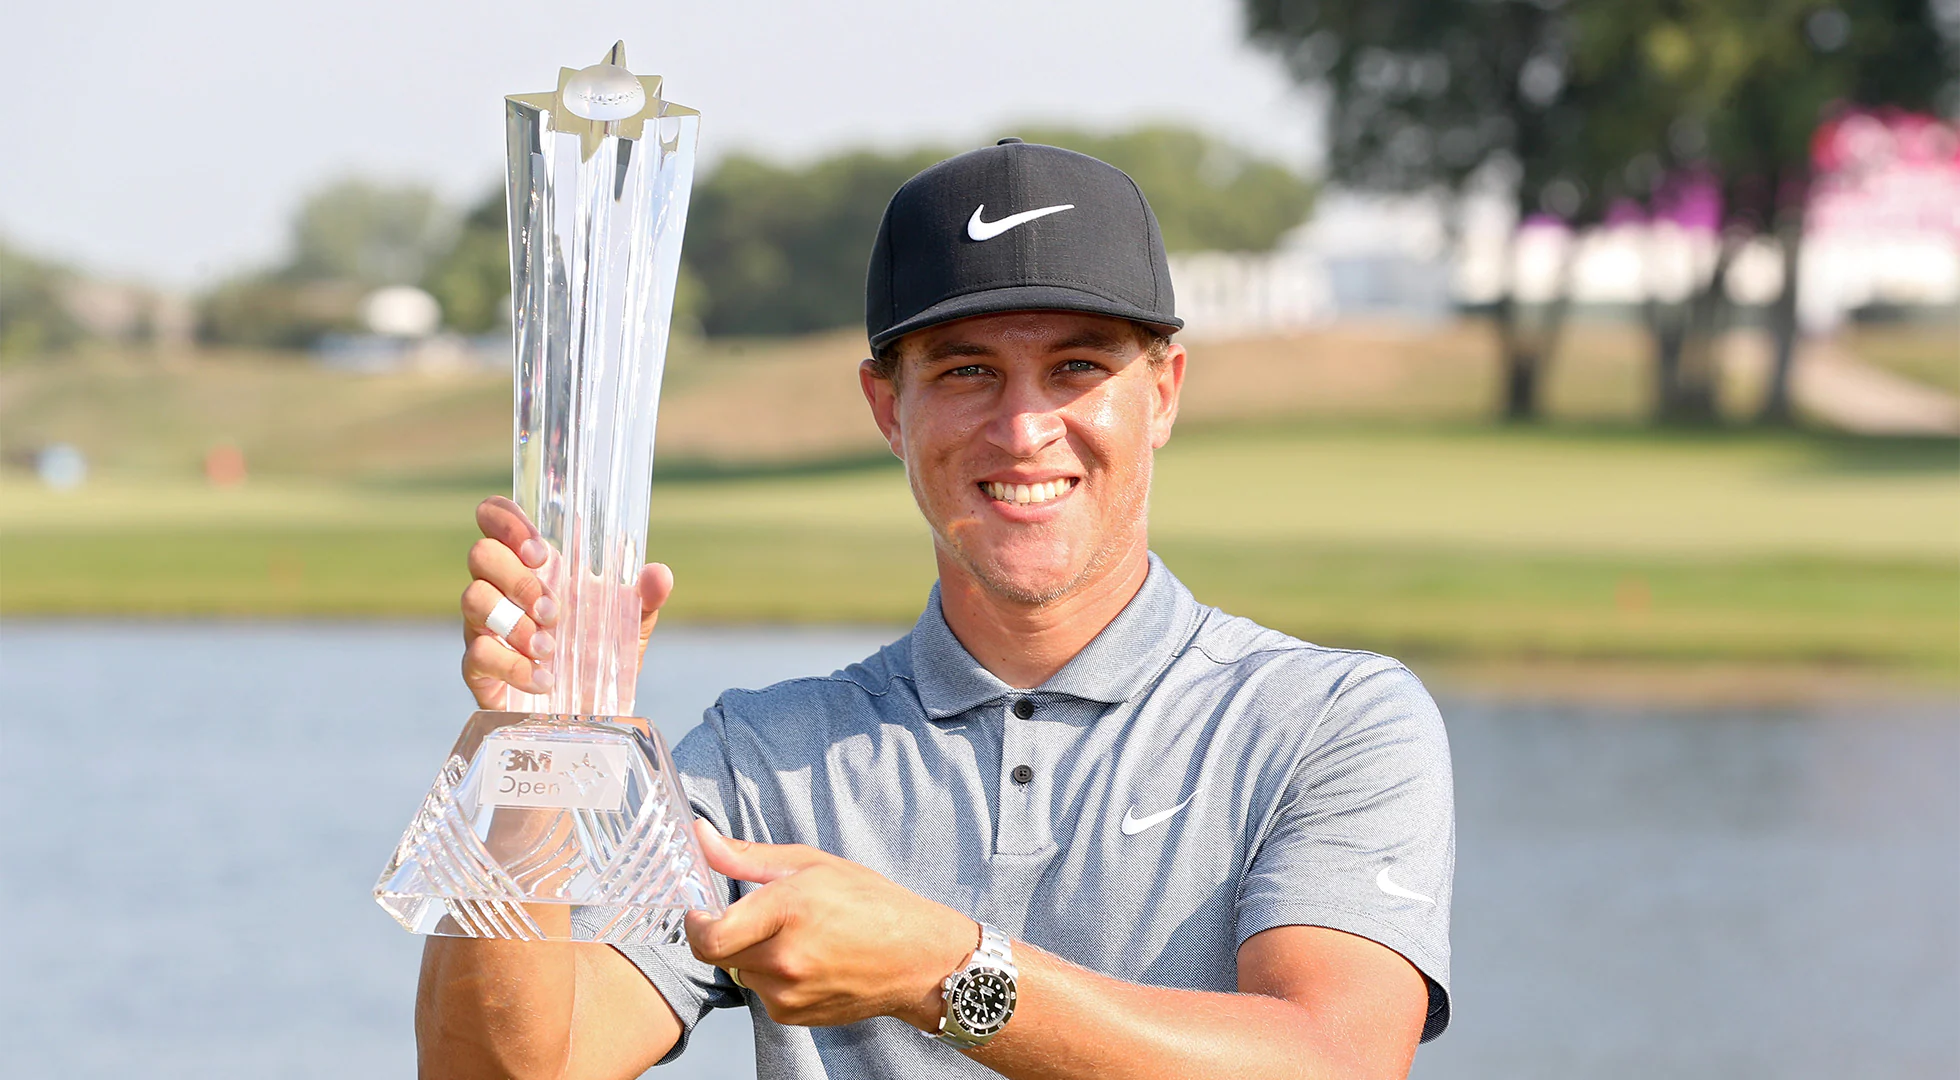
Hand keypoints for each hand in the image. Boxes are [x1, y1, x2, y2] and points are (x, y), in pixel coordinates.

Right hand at [460, 496, 673, 709]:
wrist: (586, 711)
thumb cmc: (599, 653)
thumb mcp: (631, 623)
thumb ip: (646, 596)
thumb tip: (659, 574)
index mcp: (530, 564)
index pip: (495, 517)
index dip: (506, 520)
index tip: (540, 550)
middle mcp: (499, 587)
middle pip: (481, 554)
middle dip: (519, 578)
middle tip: (554, 610)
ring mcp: (482, 625)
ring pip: (473, 598)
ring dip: (516, 622)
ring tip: (550, 648)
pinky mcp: (477, 666)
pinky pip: (478, 654)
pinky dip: (514, 666)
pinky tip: (543, 680)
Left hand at [684, 820, 976, 1030]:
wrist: (917, 960)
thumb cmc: (872, 904)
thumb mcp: (812, 864)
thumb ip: (747, 856)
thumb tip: (701, 837)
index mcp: (789, 909)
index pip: (710, 934)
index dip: (695, 923)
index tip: (701, 910)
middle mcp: (785, 958)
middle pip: (718, 952)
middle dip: (726, 932)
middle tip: (756, 917)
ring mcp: (788, 993)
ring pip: (740, 971)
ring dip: (752, 954)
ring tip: (797, 937)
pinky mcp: (792, 1016)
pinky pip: (761, 992)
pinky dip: (772, 976)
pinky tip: (807, 960)